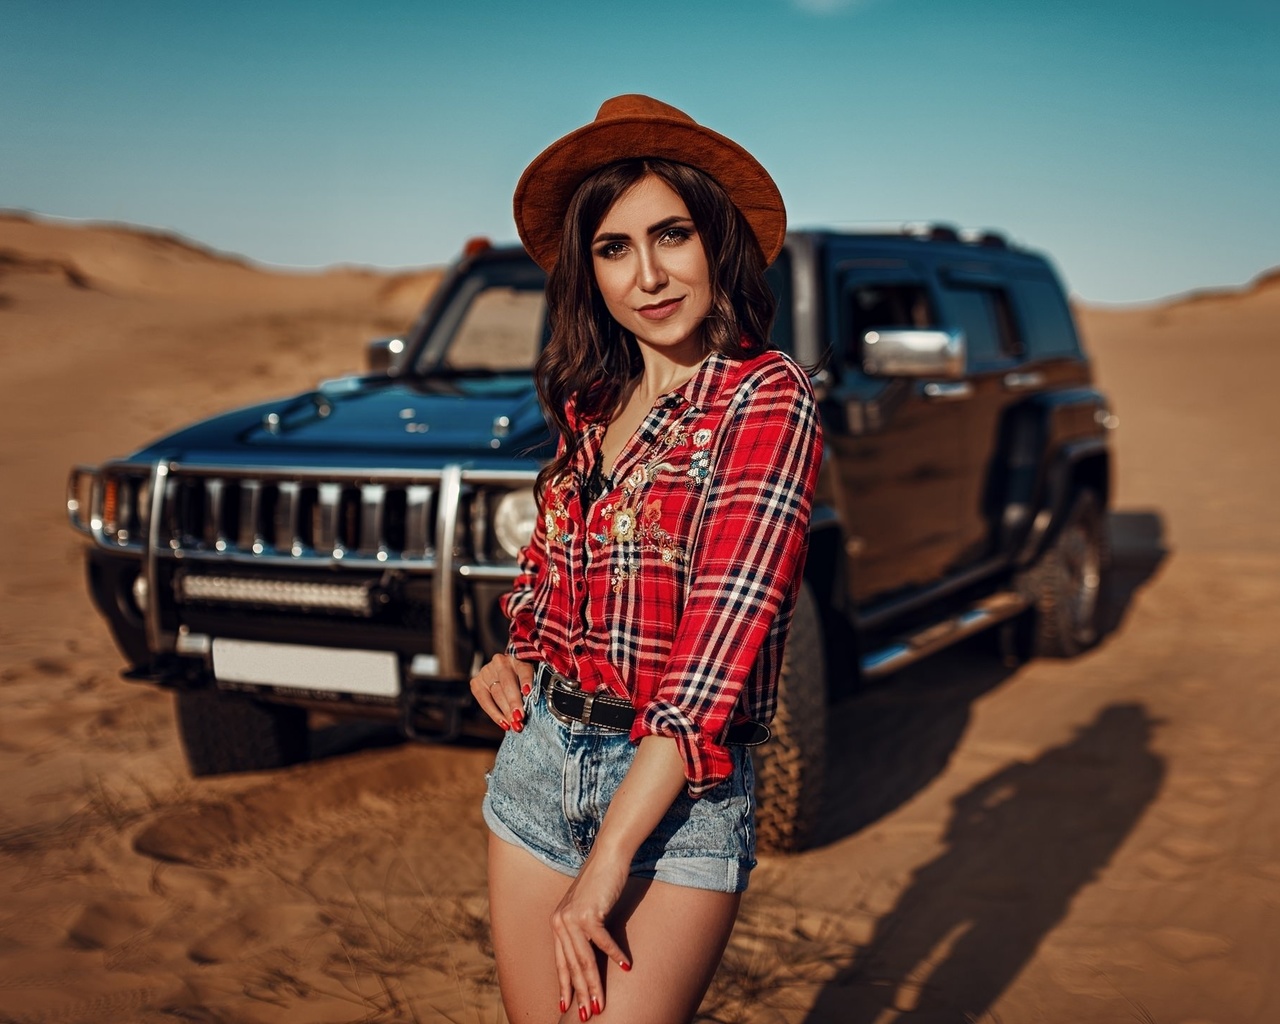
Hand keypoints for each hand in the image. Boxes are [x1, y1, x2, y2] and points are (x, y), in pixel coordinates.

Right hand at [469, 654, 532, 731]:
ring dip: (506, 711)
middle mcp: (500, 662)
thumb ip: (531, 688)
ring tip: (514, 724)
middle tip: (520, 717)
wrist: (500, 673)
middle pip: (507, 683)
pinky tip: (503, 723)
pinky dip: (495, 714)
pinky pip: (484, 701)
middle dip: (514, 702)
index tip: (528, 692)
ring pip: (496, 693)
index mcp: (518, 658)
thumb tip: (534, 707)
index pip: (523, 669)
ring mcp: (486, 671)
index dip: (526, 680)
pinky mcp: (476, 682)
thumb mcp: (528, 678)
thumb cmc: (520, 679)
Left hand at [551, 855, 631, 1019]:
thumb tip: (588, 954)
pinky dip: (614, 955)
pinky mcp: (589, 912)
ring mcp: (572, 917)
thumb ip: (582, 930)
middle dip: (581, 993)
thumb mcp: (587, 909)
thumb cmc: (600, 883)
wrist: (607, 856)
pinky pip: (603, 942)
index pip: (560, 962)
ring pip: (584, 960)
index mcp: (557, 923)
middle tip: (588, 1015)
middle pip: (572, 966)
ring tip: (601, 1004)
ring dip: (594, 985)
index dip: (564, 986)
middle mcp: (560, 922)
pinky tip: (626, 967)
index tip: (566, 1006)